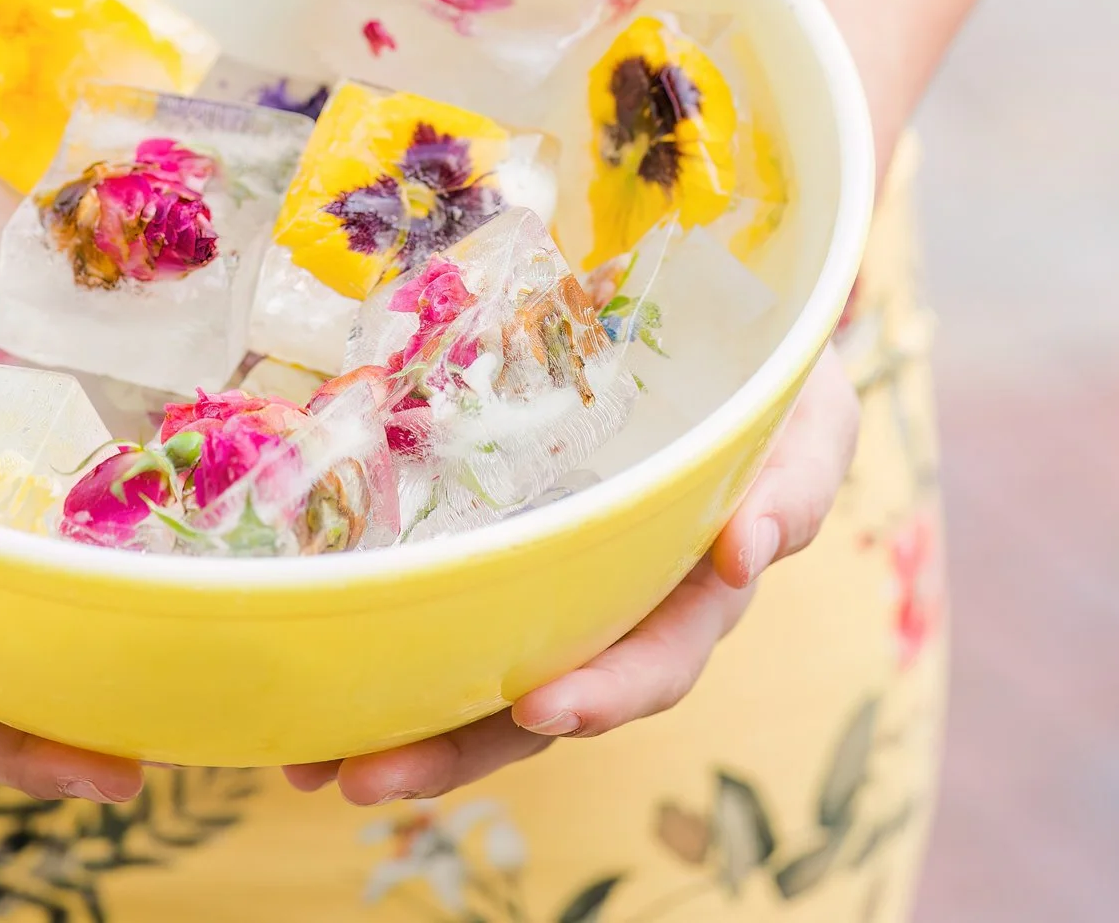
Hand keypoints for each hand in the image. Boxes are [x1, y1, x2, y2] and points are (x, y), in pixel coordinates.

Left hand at [282, 347, 861, 803]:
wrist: (727, 341)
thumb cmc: (771, 382)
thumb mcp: (807, 420)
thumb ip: (793, 482)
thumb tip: (747, 552)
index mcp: (696, 592)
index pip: (652, 661)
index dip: (603, 691)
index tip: (542, 709)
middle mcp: (621, 612)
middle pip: (544, 700)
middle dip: (458, 748)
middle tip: (370, 776)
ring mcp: (559, 592)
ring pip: (481, 680)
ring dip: (404, 729)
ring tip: (314, 765)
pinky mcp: (499, 556)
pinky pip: (443, 616)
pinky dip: (381, 656)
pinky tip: (311, 698)